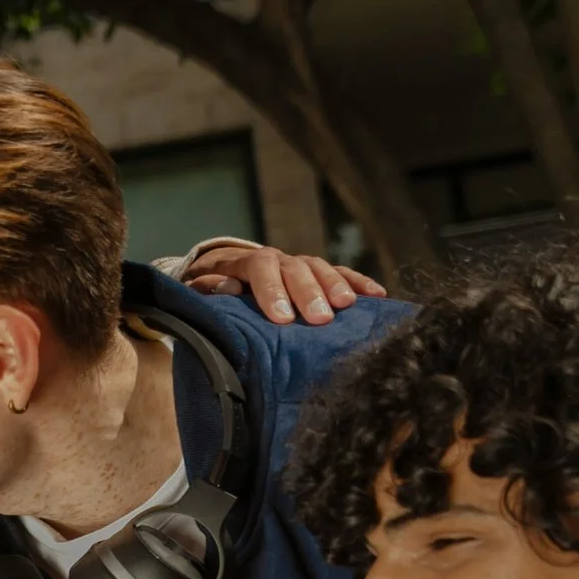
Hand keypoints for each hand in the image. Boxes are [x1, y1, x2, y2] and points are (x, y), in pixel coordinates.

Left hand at [179, 243, 385, 325]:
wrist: (228, 271)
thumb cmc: (214, 288)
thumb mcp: (201, 288)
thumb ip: (209, 288)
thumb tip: (227, 286)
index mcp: (248, 263)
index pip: (261, 269)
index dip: (272, 292)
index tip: (282, 319)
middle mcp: (279, 260)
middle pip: (296, 270)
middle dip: (309, 293)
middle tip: (320, 318)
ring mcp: (301, 264)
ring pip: (320, 268)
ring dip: (335, 285)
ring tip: (347, 306)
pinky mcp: (319, 273)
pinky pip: (342, 273)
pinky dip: (359, 282)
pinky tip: (377, 295)